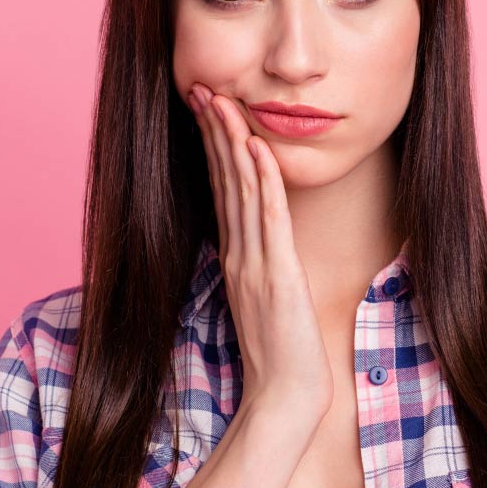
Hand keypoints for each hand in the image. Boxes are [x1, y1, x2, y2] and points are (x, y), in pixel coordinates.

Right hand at [187, 82, 334, 420]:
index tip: (206, 111)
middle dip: (213, 133)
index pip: (222, 191)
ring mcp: (254, 264)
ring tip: (222, 102)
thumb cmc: (279, 355)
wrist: (284, 397)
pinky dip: (262, 181)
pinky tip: (257, 148)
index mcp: (236, 258)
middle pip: (224, 182)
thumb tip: (254, 243)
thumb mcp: (263, 301)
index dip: (213, 149)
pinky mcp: (276, 275)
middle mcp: (239, 254)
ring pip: (241, 191)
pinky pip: (267, 219)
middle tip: (202, 89)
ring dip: (232, 144)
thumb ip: (256, 268)